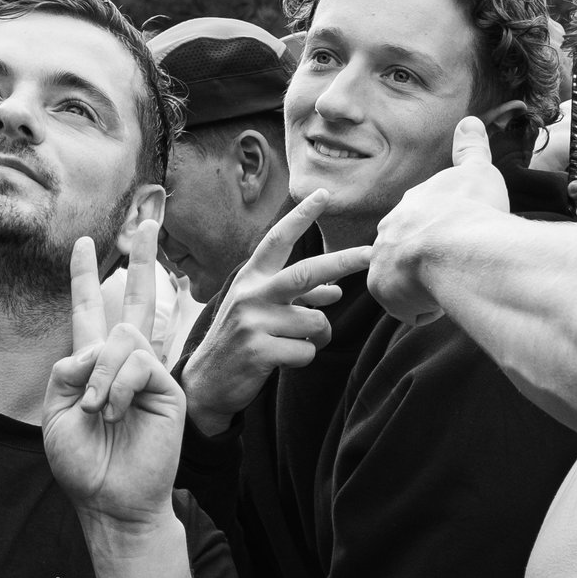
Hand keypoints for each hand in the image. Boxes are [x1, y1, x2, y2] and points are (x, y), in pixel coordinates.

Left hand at [43, 218, 188, 528]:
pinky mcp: (167, 387)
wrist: (111, 499)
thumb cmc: (82, 463)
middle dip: (141, 259)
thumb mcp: (55, 413)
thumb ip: (66, 371)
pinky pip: (138, 363)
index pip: (89, 310)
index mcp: (93, 365)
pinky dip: (117, 386)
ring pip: (124, 337)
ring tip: (98, 411)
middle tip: (147, 222)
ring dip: (101, 374)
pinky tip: (114, 411)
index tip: (83, 244)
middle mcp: (124, 362)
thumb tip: (97, 347)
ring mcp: (149, 373)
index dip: (83, 277)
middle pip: (133, 299)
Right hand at [178, 191, 370, 436]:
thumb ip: (297, 297)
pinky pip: (307, 351)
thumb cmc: (241, 340)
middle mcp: (251, 294)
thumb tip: (337, 291)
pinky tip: (279, 361)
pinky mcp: (259, 350)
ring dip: (314, 337)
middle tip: (370, 253)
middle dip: (343, 261)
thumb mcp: (263, 310)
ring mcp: (253, 322)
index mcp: (251, 278)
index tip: (322, 194)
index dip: (301, 216)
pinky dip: (302, 359)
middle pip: (307, 272)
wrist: (206, 383)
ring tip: (288, 344)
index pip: (278, 240)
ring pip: (315, 322)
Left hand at [371, 118, 507, 321]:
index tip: (460, 240)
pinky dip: (427, 307)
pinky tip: (447, 298)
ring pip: (405, 281)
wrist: (458, 249)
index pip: (421, 221)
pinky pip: (407, 307)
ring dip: (428, 286)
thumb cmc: (472, 210)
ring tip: (455, 282)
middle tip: (459, 264)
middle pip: (407, 250)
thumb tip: (470, 120)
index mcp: (411, 205)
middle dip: (429, 261)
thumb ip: (471, 148)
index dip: (442, 233)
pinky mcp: (385, 293)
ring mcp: (384, 262)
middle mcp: (390, 230)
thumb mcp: (478, 171)